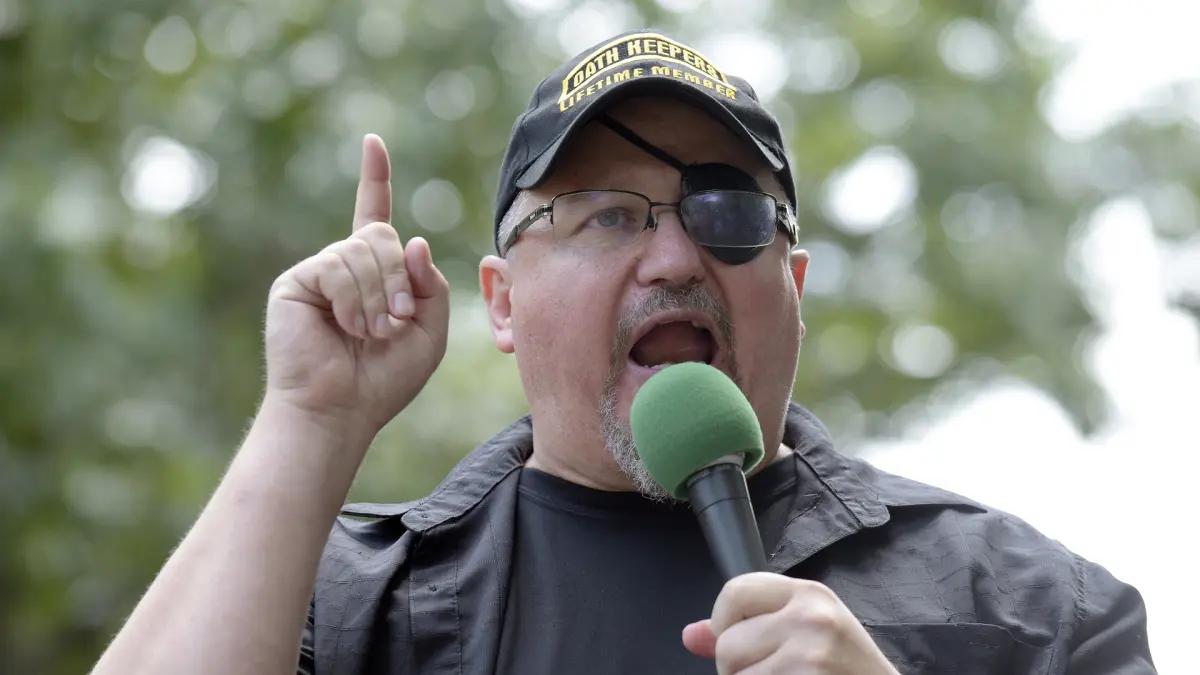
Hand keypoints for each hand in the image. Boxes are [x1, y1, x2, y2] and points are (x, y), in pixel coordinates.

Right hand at [262, 134, 450, 434]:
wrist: (340, 410)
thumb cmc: (383, 379)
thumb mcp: (429, 331)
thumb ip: (431, 285)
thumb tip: (414, 241)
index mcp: (373, 274)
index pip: (374, 215)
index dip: (374, 179)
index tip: (373, 143)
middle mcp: (343, 266)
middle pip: (381, 235)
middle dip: (398, 277)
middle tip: (395, 321)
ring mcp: (318, 272)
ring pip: (362, 250)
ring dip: (378, 295)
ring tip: (371, 332)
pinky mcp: (296, 282)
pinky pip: (337, 266)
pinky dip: (354, 299)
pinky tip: (346, 327)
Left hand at [682, 572, 898, 674]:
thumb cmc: (849, 673)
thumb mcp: (809, 636)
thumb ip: (750, 630)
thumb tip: (691, 636)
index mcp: (810, 596)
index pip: (734, 591)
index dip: (724, 624)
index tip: (742, 644)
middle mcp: (811, 619)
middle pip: (728, 646)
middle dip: (739, 671)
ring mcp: (810, 657)